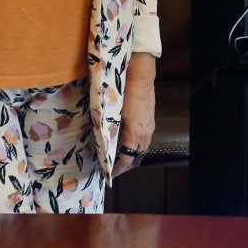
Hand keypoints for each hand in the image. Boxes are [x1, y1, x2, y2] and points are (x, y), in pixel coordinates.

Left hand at [112, 53, 156, 177]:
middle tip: (111, 167)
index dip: (117, 169)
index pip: (127, 159)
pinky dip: (135, 144)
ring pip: (141, 148)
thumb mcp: (110, 112)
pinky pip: (144, 139)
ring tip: (118, 155)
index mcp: (134, 133)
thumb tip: (97, 141)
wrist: (139, 74)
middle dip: (124, 164)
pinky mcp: (150, 120)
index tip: (108, 174)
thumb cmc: (122, 91)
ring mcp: (149, 127)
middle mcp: (145, 133)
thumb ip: (106, 129)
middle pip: (136, 157)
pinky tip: (126, 140)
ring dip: (131, 154)